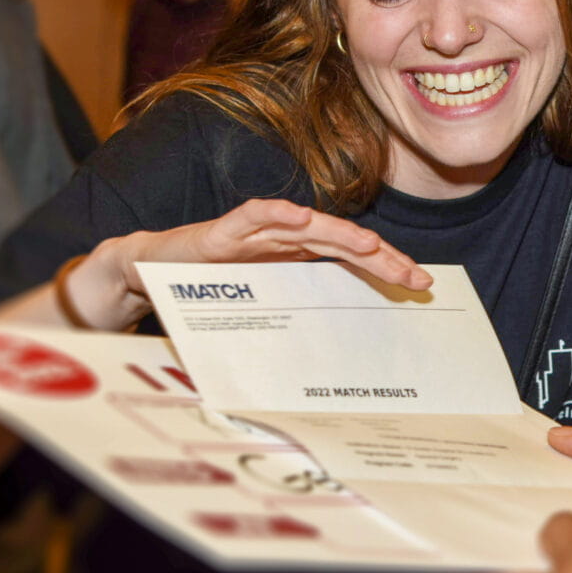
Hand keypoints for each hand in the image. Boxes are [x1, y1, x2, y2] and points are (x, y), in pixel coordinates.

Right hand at [62, 198, 432, 329]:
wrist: (150, 270)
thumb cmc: (209, 287)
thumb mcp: (262, 305)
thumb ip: (294, 317)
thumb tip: (338, 359)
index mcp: (299, 257)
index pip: (352, 260)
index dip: (386, 268)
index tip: (421, 285)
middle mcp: (285, 239)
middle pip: (342, 244)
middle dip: (380, 258)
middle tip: (413, 275)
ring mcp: (257, 232)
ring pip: (307, 228)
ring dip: (340, 234)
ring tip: (371, 246)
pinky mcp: (224, 231)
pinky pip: (254, 216)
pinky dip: (276, 213)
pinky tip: (299, 217)